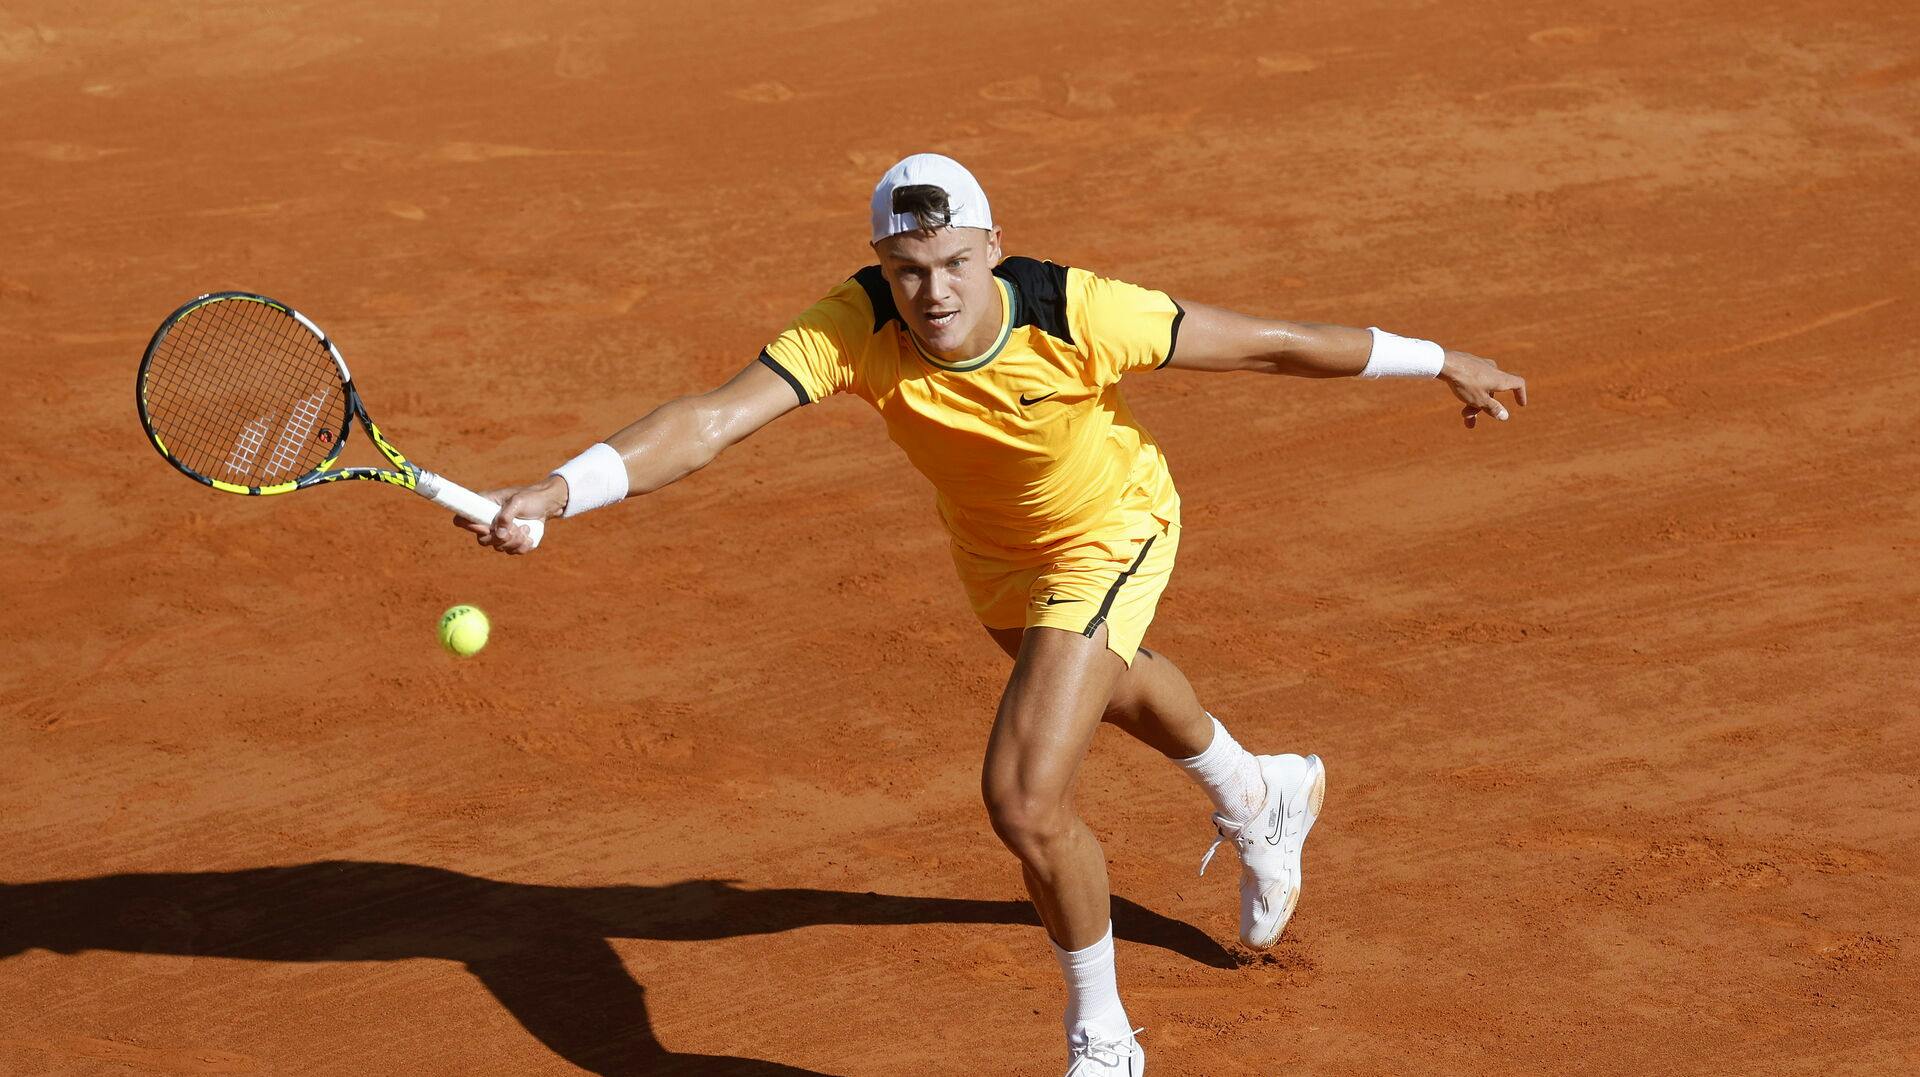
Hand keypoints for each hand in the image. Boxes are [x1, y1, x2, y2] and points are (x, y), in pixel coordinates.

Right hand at [453, 475, 568, 554]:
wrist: (546, 505)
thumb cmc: (529, 498)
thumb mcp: (518, 502)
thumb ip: (506, 516)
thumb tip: (499, 535)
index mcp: (483, 506)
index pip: (462, 519)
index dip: (469, 527)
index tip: (487, 527)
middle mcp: (488, 521)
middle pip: (482, 540)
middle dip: (500, 538)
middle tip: (514, 529)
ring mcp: (499, 533)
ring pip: (498, 547)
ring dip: (514, 541)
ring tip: (526, 528)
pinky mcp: (511, 541)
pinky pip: (511, 551)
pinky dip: (522, 546)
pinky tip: (529, 536)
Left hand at [1440, 350, 1528, 428]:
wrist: (1444, 363)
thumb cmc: (1464, 382)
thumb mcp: (1479, 400)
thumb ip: (1493, 409)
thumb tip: (1505, 416)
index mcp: (1500, 378)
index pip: (1518, 383)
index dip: (1521, 394)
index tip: (1520, 404)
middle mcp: (1493, 370)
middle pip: (1492, 392)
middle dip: (1483, 408)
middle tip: (1470, 420)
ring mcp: (1480, 365)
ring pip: (1481, 388)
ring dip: (1473, 402)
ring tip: (1462, 415)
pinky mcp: (1468, 363)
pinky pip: (1472, 380)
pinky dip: (1468, 391)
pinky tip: (1458, 393)